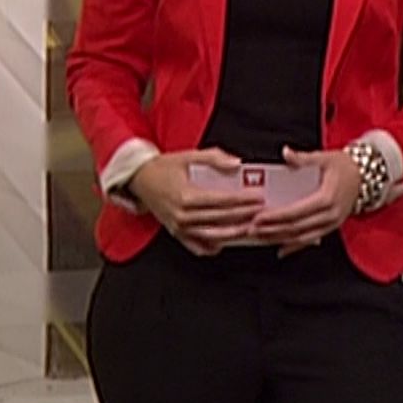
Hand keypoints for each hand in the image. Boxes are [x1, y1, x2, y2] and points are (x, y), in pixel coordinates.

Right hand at [128, 148, 264, 256]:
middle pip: (220, 218)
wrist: (138, 180)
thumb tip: (236, 164)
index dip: (242, 200)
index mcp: (185, 195)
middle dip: (244, 215)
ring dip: (233, 233)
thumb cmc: (164, 167)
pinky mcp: (176, 233)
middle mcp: (181, 214)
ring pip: (211, 235)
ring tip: (251, 228)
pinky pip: (196, 245)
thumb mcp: (189, 156)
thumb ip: (214, 158)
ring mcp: (178, 227)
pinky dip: (212, 246)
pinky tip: (227, 241)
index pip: (221, 200)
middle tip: (263, 212)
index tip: (259, 198)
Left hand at [249, 146, 361, 255]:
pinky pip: (311, 239)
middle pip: (296, 227)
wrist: (367, 176)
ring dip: (280, 239)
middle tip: (252, 229)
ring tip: (261, 237)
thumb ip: (304, 158)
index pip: (296, 211)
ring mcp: (332, 223)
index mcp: (327, 198)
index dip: (276, 216)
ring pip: (302, 237)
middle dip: (272, 230)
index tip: (258, 217)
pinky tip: (281, 249)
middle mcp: (330, 214)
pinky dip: (295, 246)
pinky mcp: (332, 227)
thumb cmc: (345, 166)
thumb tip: (286, 153)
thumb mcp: (325, 158)